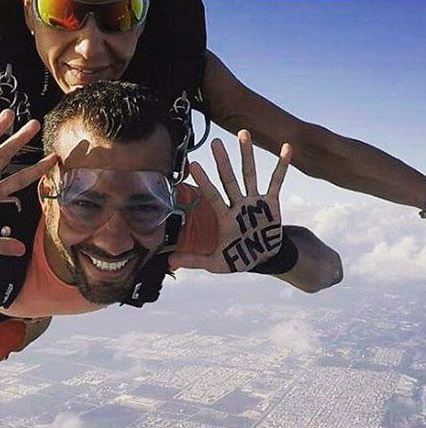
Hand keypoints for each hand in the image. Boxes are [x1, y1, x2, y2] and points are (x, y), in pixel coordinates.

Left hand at [170, 130, 290, 272]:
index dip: (204, 181)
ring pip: (249, 174)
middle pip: (229, 179)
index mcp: (224, 218)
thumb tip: (171, 262)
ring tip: (243, 133)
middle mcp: (238, 205)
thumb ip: (195, 260)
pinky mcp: (271, 203)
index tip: (194, 164)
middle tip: (214, 141)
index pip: (212, 196)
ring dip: (247, 155)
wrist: (263, 258)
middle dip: (223, 161)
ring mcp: (254, 202)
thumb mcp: (216, 263)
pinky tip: (286, 148)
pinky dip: (282, 166)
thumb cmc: (237, 258)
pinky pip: (276, 182)